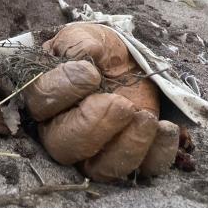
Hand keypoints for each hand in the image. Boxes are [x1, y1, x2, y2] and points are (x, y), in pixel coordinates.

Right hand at [24, 23, 178, 181]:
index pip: (40, 100)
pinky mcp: (128, 158)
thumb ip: (78, 42)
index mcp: (46, 95)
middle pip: (63, 145)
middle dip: (94, 125)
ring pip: (100, 168)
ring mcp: (94, 151)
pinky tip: (167, 128)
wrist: (131, 62)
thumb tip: (86, 55)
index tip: (91, 73)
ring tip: (147, 117)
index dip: (63, 89)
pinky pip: (141, 170)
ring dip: (127, 146)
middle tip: (120, 103)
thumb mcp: (87, 36)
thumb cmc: (101, 51)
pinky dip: (157, 153)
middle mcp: (60, 129)